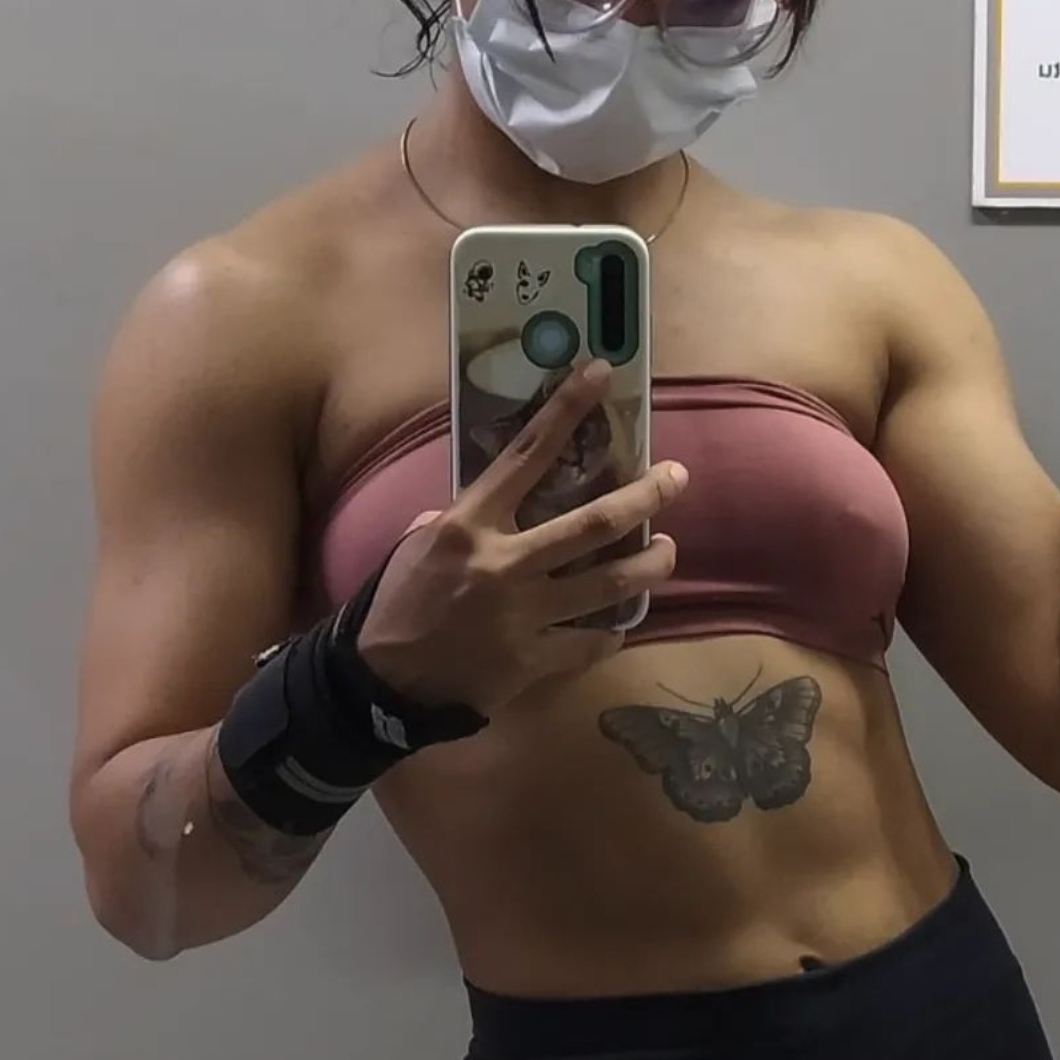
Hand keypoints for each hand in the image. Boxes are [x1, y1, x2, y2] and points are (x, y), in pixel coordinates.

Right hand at [356, 361, 685, 714]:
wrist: (381, 684)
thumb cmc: (395, 606)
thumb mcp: (416, 546)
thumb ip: (460, 519)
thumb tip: (491, 502)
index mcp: (471, 525)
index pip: (526, 454)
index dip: (566, 410)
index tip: (600, 374)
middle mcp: (506, 563)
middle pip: (596, 522)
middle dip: (646, 495)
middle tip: (678, 477)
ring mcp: (525, 614)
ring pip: (612, 583)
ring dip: (650, 565)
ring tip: (667, 551)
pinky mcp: (534, 660)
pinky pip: (591, 643)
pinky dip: (611, 633)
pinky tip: (618, 626)